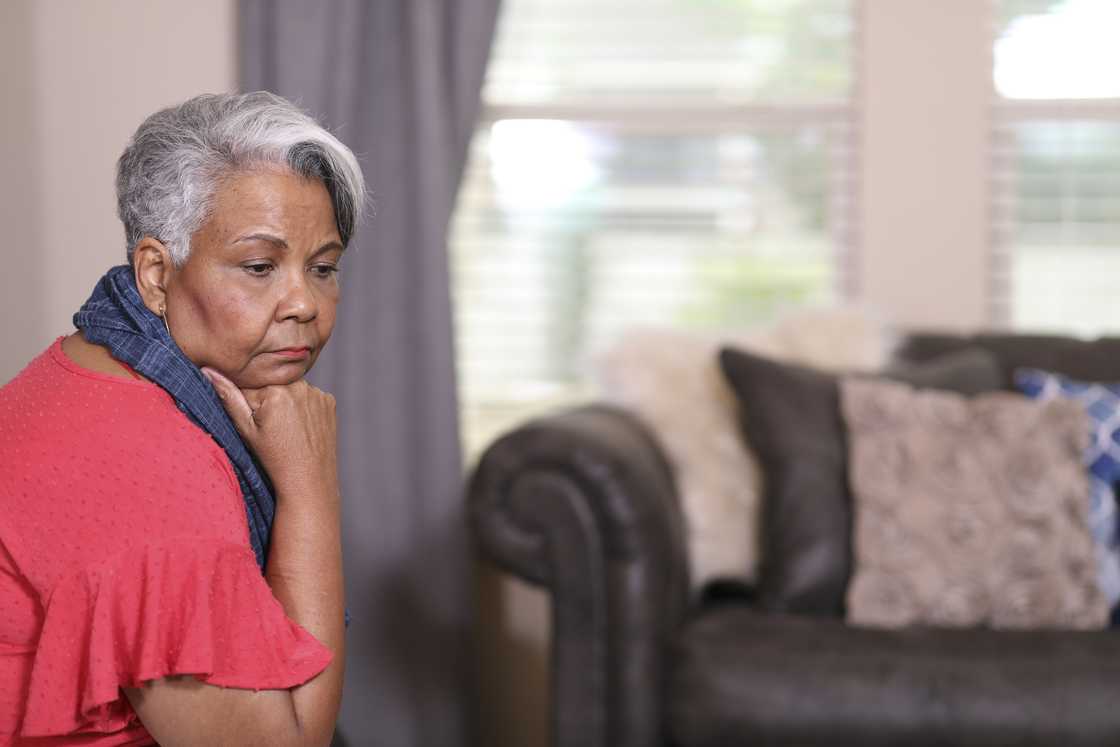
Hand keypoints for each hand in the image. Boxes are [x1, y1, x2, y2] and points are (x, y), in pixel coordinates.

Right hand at [201, 367, 338, 496]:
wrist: (308, 480)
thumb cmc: (273, 458)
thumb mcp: (246, 429)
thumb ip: (228, 397)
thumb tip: (209, 370)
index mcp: (275, 390)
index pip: (250, 385)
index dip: (249, 405)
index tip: (257, 424)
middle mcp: (299, 385)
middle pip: (272, 386)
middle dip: (268, 402)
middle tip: (274, 429)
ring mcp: (317, 393)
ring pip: (291, 390)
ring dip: (287, 403)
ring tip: (288, 430)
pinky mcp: (329, 401)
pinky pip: (309, 397)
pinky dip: (305, 407)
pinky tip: (302, 427)